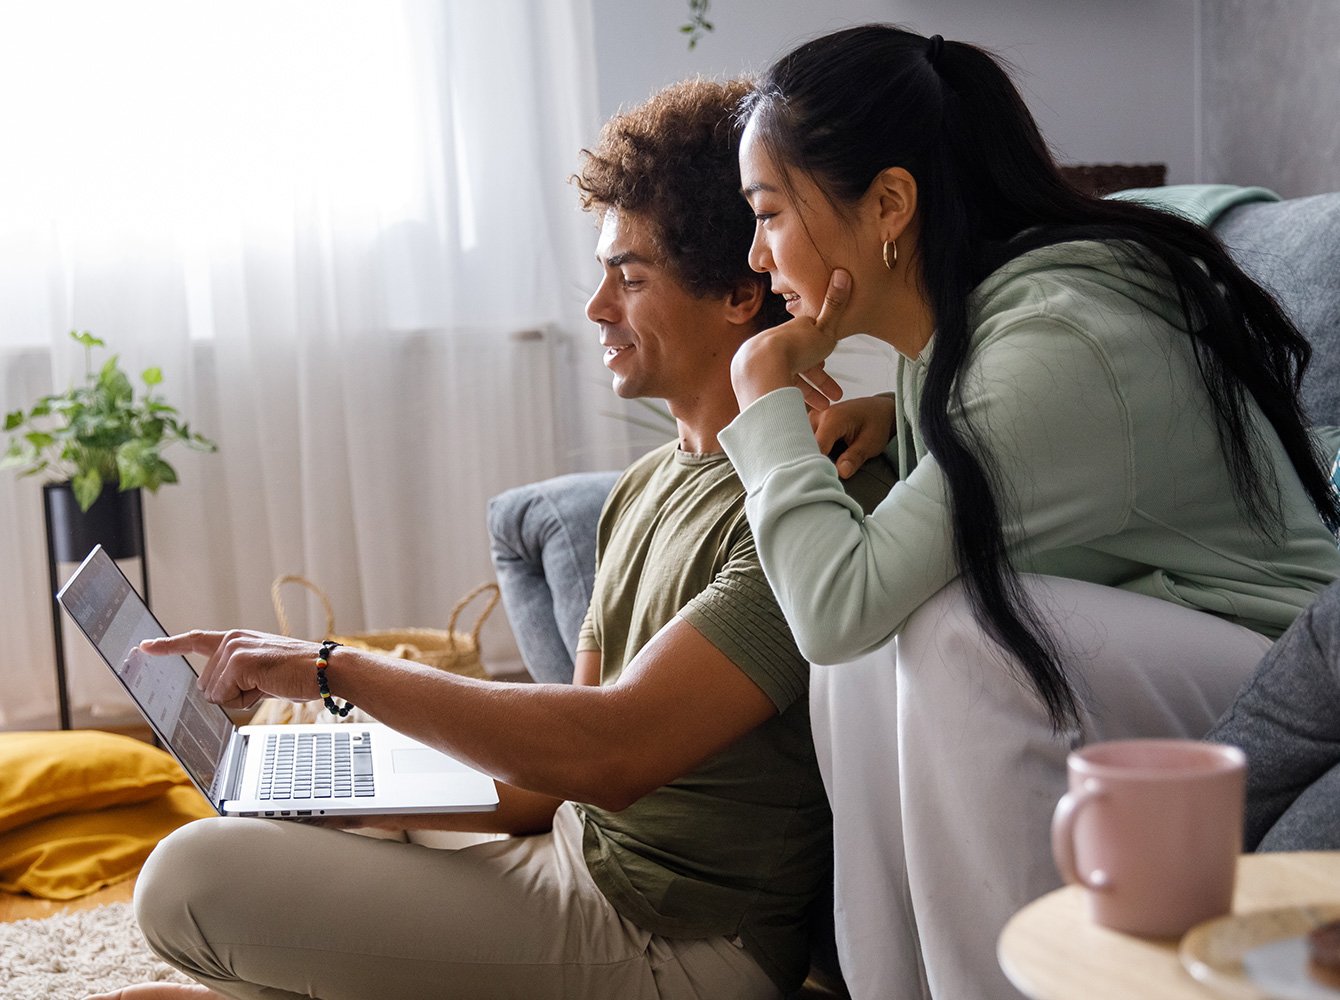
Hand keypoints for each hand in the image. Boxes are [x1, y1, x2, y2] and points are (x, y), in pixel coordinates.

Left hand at [139, 630, 320, 709]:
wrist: (325, 669)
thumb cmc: (298, 673)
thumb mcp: (261, 672)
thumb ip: (235, 676)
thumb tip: (214, 695)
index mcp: (236, 639)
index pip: (194, 640)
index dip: (167, 645)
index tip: (143, 647)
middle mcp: (231, 640)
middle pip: (205, 684)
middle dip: (229, 695)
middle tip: (262, 685)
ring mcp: (234, 649)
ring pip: (213, 693)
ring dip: (238, 698)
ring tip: (268, 684)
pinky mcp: (239, 662)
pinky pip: (224, 695)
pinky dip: (244, 699)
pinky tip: (266, 686)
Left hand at [731, 269, 851, 409]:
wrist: (761, 368)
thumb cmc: (796, 348)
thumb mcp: (824, 328)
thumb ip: (834, 305)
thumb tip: (842, 272)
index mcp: (790, 331)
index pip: (809, 340)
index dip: (821, 353)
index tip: (828, 364)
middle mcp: (774, 344)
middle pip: (800, 362)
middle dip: (819, 380)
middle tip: (834, 397)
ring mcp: (764, 364)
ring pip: (790, 378)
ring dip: (809, 393)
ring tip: (823, 408)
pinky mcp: (757, 381)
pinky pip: (777, 389)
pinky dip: (792, 399)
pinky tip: (801, 410)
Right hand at [810, 395, 897, 477]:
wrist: (879, 409)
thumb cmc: (877, 423)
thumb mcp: (871, 443)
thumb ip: (855, 457)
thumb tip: (841, 472)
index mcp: (832, 418)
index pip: (816, 447)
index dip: (819, 465)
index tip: (825, 478)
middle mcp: (818, 416)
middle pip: (805, 446)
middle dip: (812, 462)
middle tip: (824, 476)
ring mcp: (813, 419)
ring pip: (803, 444)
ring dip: (810, 457)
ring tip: (824, 468)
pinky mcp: (812, 424)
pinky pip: (805, 441)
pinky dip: (811, 452)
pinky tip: (821, 462)